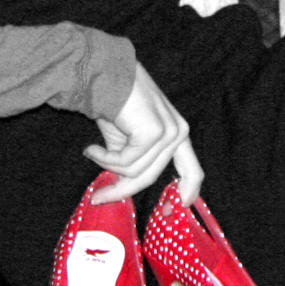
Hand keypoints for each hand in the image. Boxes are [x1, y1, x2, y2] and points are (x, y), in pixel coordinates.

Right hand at [84, 63, 203, 202]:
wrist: (101, 77)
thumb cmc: (112, 105)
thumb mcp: (126, 142)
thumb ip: (132, 165)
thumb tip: (121, 192)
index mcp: (177, 134)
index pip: (192, 170)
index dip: (186, 191)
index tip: (177, 208)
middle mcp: (179, 132)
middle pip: (151, 177)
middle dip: (121, 191)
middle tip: (98, 199)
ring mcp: (169, 132)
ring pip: (136, 172)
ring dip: (108, 166)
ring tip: (92, 151)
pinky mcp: (154, 132)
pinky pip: (127, 163)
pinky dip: (105, 159)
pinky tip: (92, 147)